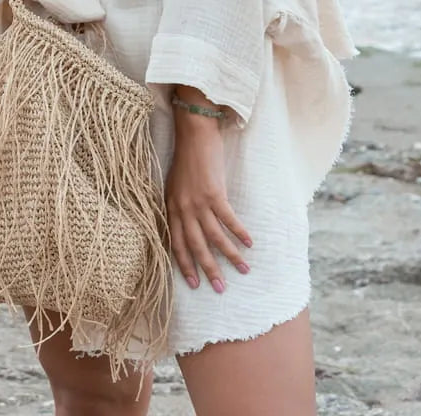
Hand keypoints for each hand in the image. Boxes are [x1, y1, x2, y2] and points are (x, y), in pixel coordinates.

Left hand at [165, 112, 252, 293]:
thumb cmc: (186, 158)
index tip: (194, 283)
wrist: (193, 133)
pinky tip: (249, 244)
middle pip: (195, 246)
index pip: (176, 243)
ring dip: (229, 255)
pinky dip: (239, 233)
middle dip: (208, 269)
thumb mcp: (174, 185)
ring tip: (242, 270)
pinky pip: (228, 219)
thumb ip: (179, 206)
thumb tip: (188, 226)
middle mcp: (182, 208)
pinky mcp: (214, 193)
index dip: (185, 264)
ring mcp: (198, 202)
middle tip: (219, 289)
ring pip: (214, 237)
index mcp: (171, 207)